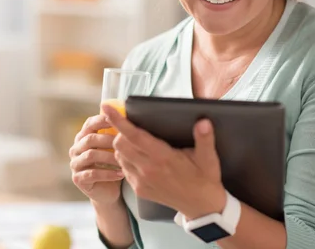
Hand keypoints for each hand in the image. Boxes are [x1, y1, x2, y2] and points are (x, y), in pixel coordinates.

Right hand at [69, 114, 124, 204]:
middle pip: (90, 139)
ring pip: (91, 156)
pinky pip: (92, 174)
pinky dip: (108, 173)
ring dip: (109, 157)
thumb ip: (115, 134)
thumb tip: (128, 118)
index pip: (90, 123)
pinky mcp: (78, 179)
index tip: (117, 119)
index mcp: (83, 137)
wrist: (108, 190)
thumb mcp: (114, 148)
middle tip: (125, 143)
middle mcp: (76, 148)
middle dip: (109, 140)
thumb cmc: (112, 165)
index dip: (102, 120)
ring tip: (124, 160)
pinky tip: (121, 174)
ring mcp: (75, 164)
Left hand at [103, 103, 226, 218]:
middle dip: (120, 132)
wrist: (201, 207)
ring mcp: (141, 181)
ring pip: (119, 156)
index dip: (119, 121)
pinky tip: (139, 156)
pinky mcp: (139, 189)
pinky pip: (124, 169)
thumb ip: (205, 139)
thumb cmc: (204, 178)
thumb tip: (203, 122)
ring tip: (135, 141)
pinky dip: (126, 159)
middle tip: (131, 127)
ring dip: (122, 146)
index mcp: (163, 158)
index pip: (134, 136)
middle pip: (119, 144)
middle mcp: (148, 170)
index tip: (106, 107)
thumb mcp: (209, 158)